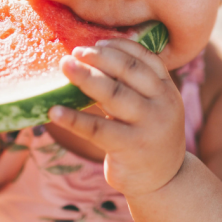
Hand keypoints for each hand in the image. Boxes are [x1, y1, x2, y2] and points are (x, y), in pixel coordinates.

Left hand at [49, 39, 185, 197]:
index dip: (120, 46)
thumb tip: (95, 57)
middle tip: (75, 52)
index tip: (96, 42)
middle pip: (129, 71)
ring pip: (114, 95)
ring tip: (65, 66)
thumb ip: (134, 85)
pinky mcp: (131, 147)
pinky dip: (74, 119)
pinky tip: (55, 112)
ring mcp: (149, 125)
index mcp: (167, 88)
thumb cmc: (149, 134)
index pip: (145, 58)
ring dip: (86, 78)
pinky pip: (98, 129)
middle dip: (100, 57)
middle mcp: (163, 103)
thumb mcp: (152, 106)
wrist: (165, 179)